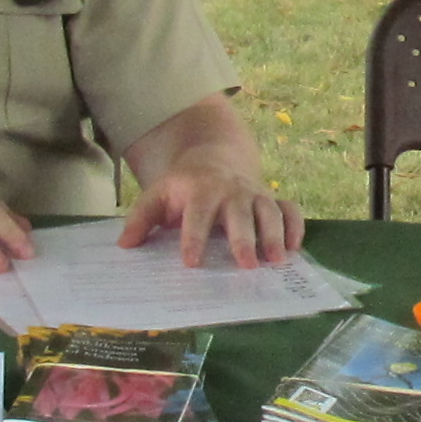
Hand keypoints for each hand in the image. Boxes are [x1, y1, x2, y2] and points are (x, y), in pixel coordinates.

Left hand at [119, 159, 302, 266]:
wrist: (214, 157)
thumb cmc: (184, 186)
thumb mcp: (158, 194)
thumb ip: (141, 218)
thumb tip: (125, 245)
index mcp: (201, 189)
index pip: (197, 215)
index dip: (194, 238)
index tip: (191, 262)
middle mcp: (231, 191)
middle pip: (240, 213)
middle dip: (244, 238)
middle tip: (247, 264)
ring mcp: (255, 194)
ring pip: (269, 211)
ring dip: (274, 234)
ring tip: (276, 260)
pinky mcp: (272, 199)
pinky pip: (290, 209)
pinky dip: (295, 227)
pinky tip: (294, 249)